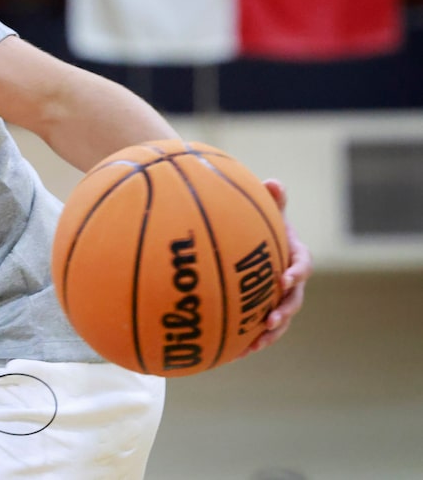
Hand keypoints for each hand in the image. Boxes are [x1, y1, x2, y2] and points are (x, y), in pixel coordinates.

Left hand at [242, 178, 311, 356]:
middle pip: (294, 298)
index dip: (297, 272)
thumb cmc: (259, 220)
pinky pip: (259, 328)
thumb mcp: (266, 208)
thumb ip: (271, 198)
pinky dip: (250, 340)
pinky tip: (234, 353)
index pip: (303, 264)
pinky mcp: (262, 308)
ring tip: (255, 344)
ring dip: (270, 333)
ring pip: (280, 319)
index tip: (285, 278)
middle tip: (271, 320)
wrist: (248, 238)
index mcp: (294, 254)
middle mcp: (290, 279)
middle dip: (284, 311)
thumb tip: (273, 183)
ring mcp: (277, 296)